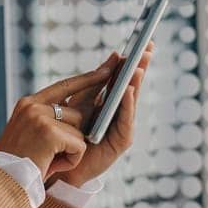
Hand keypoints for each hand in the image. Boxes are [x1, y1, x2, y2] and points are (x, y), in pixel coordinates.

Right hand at [0, 61, 114, 177]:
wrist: (3, 183)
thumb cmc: (18, 163)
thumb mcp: (28, 133)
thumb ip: (47, 118)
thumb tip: (77, 111)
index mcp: (28, 103)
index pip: (64, 86)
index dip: (87, 79)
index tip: (107, 70)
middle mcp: (33, 106)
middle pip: (77, 113)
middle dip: (75, 136)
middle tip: (55, 153)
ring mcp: (40, 118)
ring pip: (79, 130)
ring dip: (71, 151)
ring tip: (48, 160)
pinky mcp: (49, 133)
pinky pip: (79, 145)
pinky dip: (71, 160)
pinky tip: (51, 165)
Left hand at [52, 41, 152, 186]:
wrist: (59, 166)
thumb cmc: (67, 134)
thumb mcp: (80, 103)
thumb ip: (94, 84)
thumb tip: (113, 57)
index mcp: (110, 102)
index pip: (123, 78)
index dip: (132, 61)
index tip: (142, 41)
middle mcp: (119, 113)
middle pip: (132, 86)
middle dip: (140, 67)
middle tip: (148, 48)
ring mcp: (122, 126)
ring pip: (131, 101)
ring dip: (135, 83)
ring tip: (138, 67)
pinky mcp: (121, 141)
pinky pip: (125, 120)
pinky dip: (126, 105)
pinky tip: (126, 91)